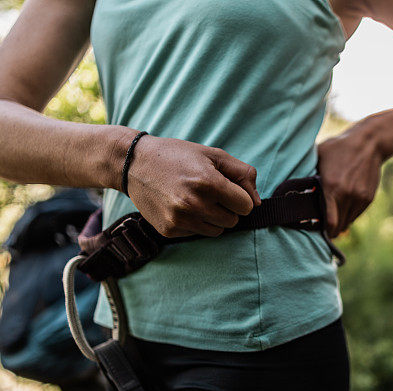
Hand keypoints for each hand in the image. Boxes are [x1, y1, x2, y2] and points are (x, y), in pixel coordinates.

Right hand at [125, 135, 260, 236]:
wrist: (134, 164)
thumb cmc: (177, 156)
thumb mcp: (213, 155)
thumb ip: (242, 174)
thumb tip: (258, 202)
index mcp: (208, 183)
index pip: (246, 207)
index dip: (241, 197)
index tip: (229, 189)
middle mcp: (194, 204)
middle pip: (233, 221)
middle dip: (228, 208)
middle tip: (210, 193)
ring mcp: (180, 220)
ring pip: (217, 231)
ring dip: (213, 218)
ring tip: (197, 199)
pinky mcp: (169, 230)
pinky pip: (197, 234)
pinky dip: (195, 223)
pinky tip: (182, 206)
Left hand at [317, 125, 383, 237]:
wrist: (369, 143)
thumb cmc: (339, 147)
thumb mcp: (320, 156)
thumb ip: (310, 173)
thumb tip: (293, 185)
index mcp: (331, 187)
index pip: (329, 222)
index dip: (324, 231)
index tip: (319, 232)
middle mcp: (347, 195)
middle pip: (339, 226)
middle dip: (331, 230)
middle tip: (324, 228)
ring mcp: (359, 198)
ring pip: (348, 222)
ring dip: (340, 223)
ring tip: (333, 217)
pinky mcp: (368, 197)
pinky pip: (356, 215)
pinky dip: (349, 215)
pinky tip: (343, 208)